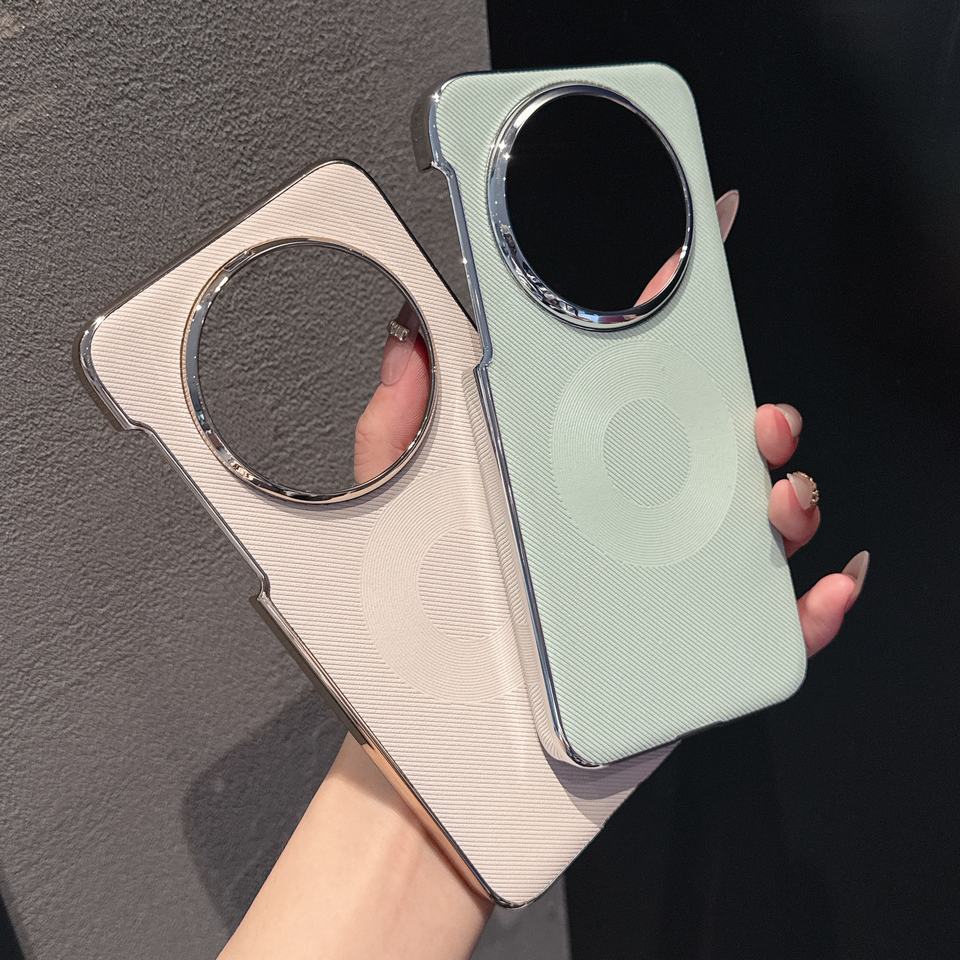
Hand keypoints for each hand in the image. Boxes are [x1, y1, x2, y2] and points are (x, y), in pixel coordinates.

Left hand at [357, 189, 868, 658]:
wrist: (451, 738)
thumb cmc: (435, 622)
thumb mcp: (402, 510)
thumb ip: (395, 429)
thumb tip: (402, 345)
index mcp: (572, 481)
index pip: (632, 398)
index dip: (672, 338)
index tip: (694, 273)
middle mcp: (627, 526)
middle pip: (710, 457)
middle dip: (751, 423)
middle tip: (755, 415)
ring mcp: (663, 586)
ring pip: (750, 531)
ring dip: (786, 502)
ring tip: (776, 496)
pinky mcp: (690, 651)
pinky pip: (768, 625)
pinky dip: (808, 606)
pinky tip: (816, 588)